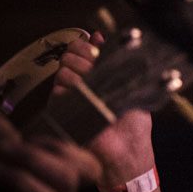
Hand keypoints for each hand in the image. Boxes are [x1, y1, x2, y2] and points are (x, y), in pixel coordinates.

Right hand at [54, 31, 154, 186]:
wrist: (127, 154)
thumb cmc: (133, 124)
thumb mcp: (131, 88)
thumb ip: (116, 63)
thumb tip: (100, 37)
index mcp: (99, 75)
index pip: (81, 48)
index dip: (86, 46)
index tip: (97, 50)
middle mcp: (81, 83)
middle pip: (69, 56)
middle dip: (83, 57)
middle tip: (95, 68)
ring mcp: (71, 96)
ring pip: (63, 71)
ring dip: (80, 75)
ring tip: (95, 88)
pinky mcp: (64, 110)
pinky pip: (59, 91)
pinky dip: (72, 91)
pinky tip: (85, 97)